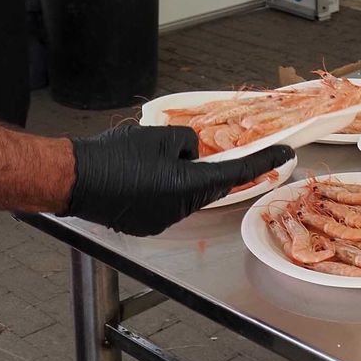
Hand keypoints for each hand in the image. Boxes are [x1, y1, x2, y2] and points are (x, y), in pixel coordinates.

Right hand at [66, 124, 293, 235]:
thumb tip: (193, 152)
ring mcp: (162, 221)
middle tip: (172, 147)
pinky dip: (158, 186)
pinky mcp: (146, 224)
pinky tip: (136, 175)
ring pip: (184, 191)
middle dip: (198, 164)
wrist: (74, 179)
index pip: (236, 173)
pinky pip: (164, 201)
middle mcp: (181, 210)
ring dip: (176, 175)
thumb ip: (187, 142)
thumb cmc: (115, 156)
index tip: (286, 153)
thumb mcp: (159, 136)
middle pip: (206, 183)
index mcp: (189, 187)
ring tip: (142, 160)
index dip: (264, 161)